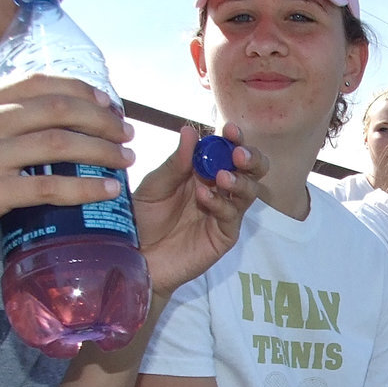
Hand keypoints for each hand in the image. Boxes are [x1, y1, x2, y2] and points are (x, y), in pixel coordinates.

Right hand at [0, 74, 133, 279]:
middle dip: (101, 118)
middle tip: (127, 134)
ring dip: (100, 150)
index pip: (38, 82)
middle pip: (56, 107)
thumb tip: (38, 127)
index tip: (109, 105)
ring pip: (57, 142)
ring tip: (126, 160)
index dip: (82, 90)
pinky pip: (48, 187)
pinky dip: (85, 187)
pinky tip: (108, 191)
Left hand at [131, 123, 267, 297]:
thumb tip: (190, 131)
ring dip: (240, 180)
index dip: (233, 138)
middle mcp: (218, 189)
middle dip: (251, 158)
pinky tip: (204, 197)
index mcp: (202, 171)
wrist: (136, 256)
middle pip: (250, 170)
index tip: (229, 129)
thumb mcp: (155, 186)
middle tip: (239, 154)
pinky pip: (232, 216)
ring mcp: (224, 213)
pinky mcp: (224, 235)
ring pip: (249, 192)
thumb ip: (175, 163)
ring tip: (222, 176)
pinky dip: (221, 203)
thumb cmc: (142, 219)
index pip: (226, 149)